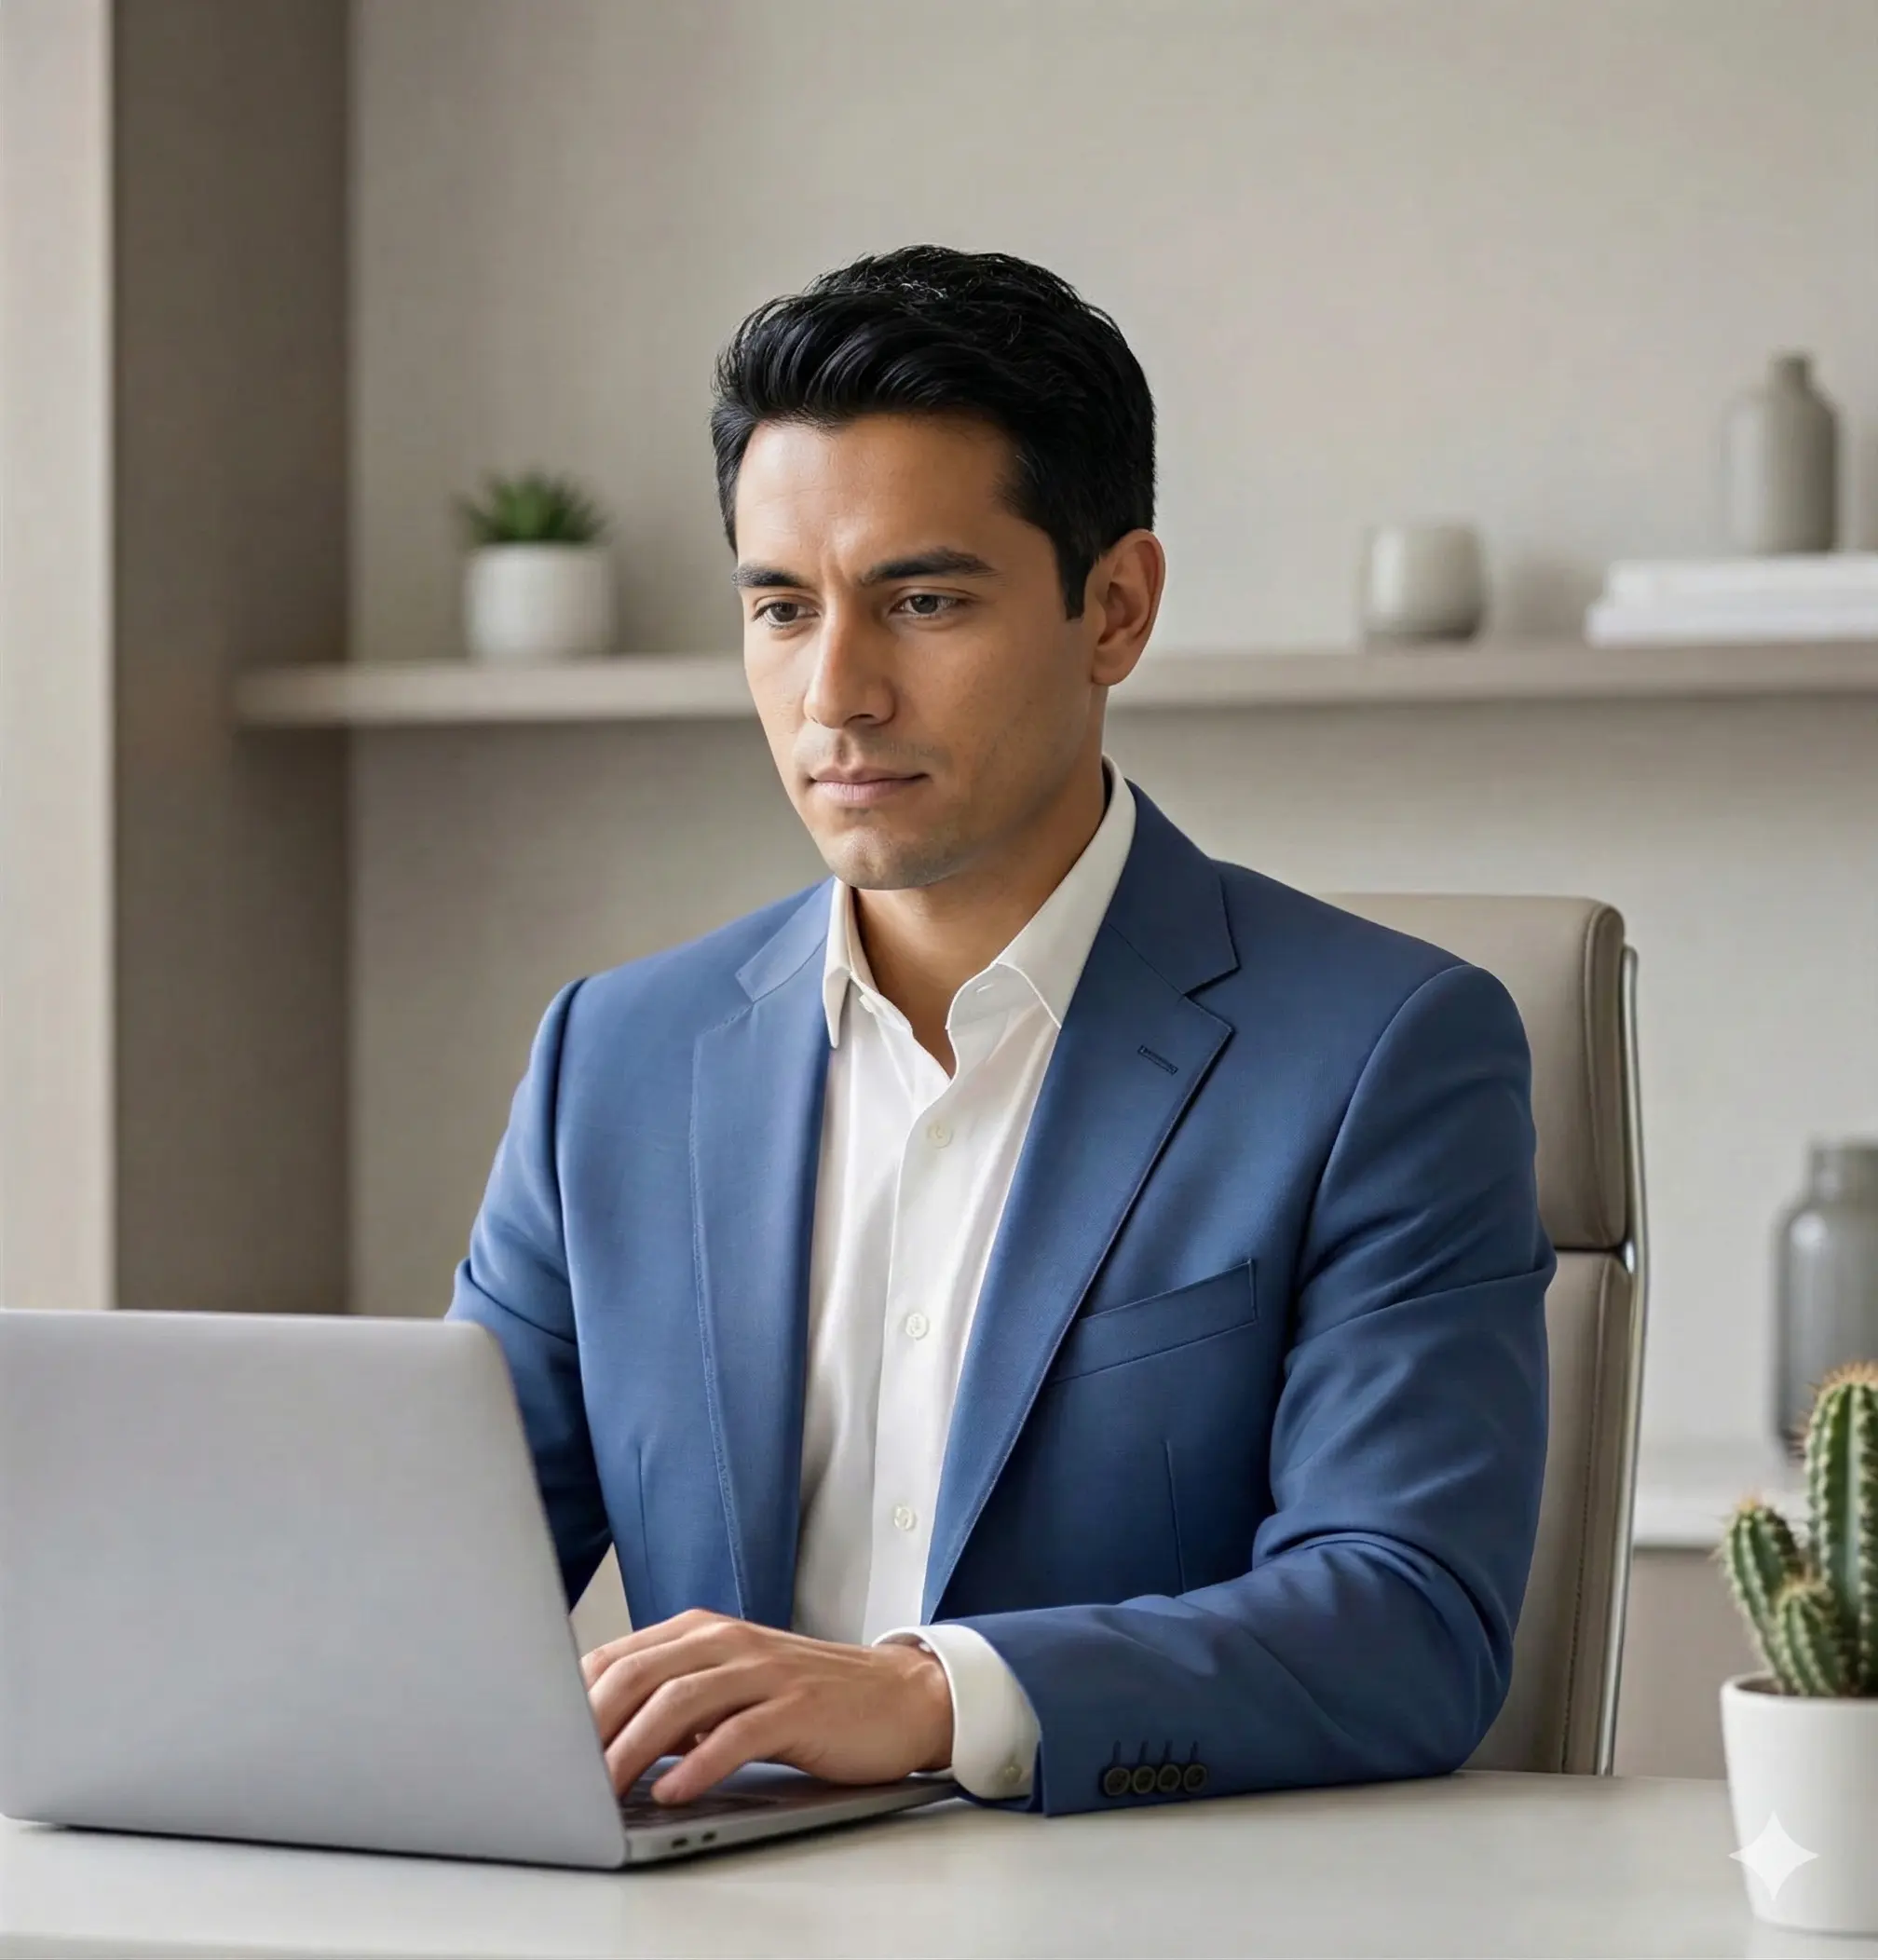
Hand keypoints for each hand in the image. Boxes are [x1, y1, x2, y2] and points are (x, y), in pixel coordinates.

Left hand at [580, 1609, 953, 1803]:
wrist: (897, 1695)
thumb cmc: (804, 1699)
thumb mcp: (728, 1690)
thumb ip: (672, 1703)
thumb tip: (598, 1743)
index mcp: (701, 1631)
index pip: (617, 1657)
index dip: (570, 1700)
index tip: (536, 1744)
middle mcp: (726, 1640)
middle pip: (639, 1674)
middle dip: (589, 1726)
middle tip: (555, 1773)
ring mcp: (764, 1670)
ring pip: (679, 1701)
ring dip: (633, 1748)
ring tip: (601, 1790)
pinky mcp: (798, 1706)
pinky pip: (738, 1732)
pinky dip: (699, 1764)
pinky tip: (673, 1792)